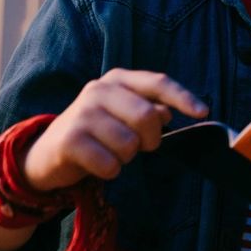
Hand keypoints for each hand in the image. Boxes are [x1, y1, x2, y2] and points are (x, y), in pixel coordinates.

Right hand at [22, 68, 207, 191]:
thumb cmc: (96, 132)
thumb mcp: (123, 115)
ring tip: (111, 153)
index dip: (183, 98)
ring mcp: (82, 113)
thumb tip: (168, 111)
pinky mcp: (70, 139)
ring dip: (127, 157)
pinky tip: (97, 164)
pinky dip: (111, 170)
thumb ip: (149, 109)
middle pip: (148, 116)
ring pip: (130, 144)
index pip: (158, 83)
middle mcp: (99, 90)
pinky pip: (110, 163)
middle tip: (139, 146)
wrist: (46, 153)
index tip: (204, 112)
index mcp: (117, 79)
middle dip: (151, 139)